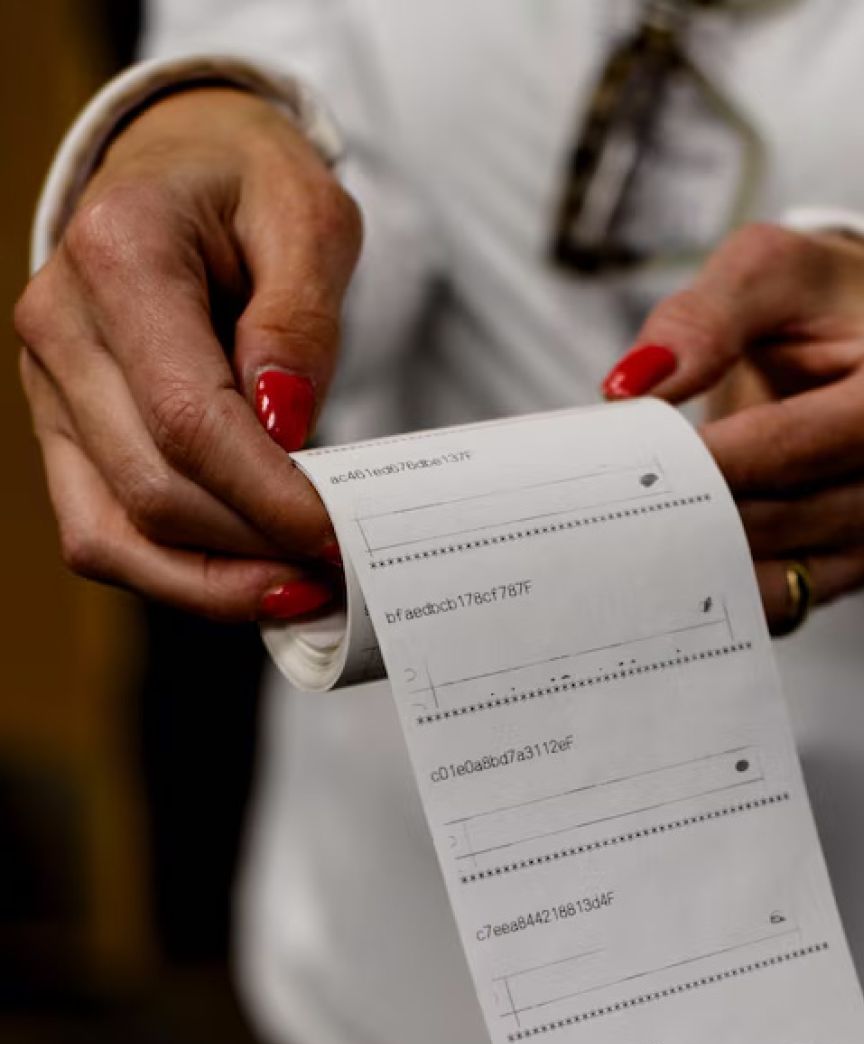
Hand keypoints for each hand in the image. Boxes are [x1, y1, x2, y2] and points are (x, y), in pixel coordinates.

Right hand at [14, 86, 361, 620]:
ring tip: (303, 586)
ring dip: (218, 581)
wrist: (182, 166)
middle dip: (258, 545)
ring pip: (118, 534)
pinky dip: (178, 576)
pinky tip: (251, 580)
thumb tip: (282, 426)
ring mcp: (48, 387)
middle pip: (156, 489)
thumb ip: (299, 319)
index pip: (189, 418)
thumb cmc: (248, 186)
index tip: (340, 533)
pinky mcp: (60, 433)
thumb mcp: (308, 216)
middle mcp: (61, 324)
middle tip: (344, 564)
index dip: (269, 498)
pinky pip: (101, 537)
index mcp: (120, 252)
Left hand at [602, 223, 863, 629]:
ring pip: (784, 571)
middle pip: (787, 515)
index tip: (635, 464)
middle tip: (614, 507)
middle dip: (699, 507)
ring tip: (634, 533)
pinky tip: (678, 565)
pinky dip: (728, 585)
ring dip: (704, 555)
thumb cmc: (825, 307)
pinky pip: (790, 602)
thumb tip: (638, 384)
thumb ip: (705, 315)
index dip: (712, 458)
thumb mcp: (770, 271)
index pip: (799, 444)